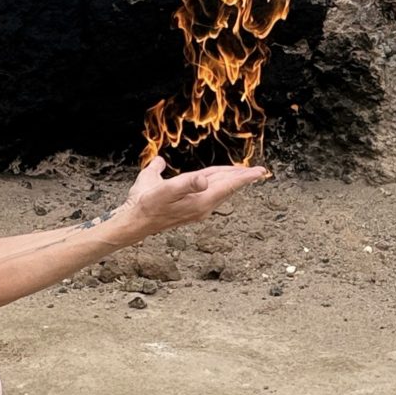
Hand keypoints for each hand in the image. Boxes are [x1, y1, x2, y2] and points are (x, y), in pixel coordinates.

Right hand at [115, 155, 267, 238]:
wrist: (134, 222)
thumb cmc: (146, 203)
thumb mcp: (164, 190)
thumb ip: (185, 183)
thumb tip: (203, 180)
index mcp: (199, 200)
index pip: (228, 185)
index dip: (244, 177)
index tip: (261, 172)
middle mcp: (202, 207)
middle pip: (227, 188)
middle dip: (242, 178)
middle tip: (259, 171)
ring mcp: (197, 210)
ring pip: (220, 192)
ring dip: (232, 182)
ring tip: (243, 175)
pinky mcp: (190, 210)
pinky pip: (212, 194)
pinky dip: (220, 186)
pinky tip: (218, 184)